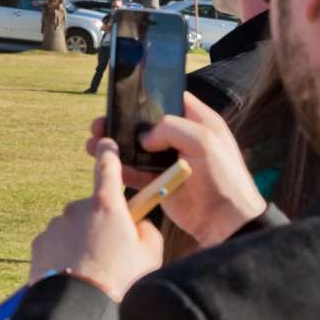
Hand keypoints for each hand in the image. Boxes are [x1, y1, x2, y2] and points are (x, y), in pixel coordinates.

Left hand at [27, 140, 162, 301]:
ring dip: (82, 243)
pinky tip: (75, 277)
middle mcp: (76, 209)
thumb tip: (138, 225)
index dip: (108, 153)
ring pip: (73, 229)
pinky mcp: (39, 244)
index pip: (107, 166)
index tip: (105, 143)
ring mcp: (55, 226)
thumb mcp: (150, 255)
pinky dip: (64, 256)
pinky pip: (56, 245)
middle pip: (92, 209)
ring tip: (93, 272)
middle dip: (101, 225)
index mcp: (107, 205)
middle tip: (112, 255)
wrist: (80, 310)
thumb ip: (146, 230)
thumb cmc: (121, 282)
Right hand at [91, 92, 265, 247]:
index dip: (148, 97)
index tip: (125, 97)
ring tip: (93, 143)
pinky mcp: (159, 183)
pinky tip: (108, 165)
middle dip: (122, 123)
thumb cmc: (224, 178)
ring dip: (116, 145)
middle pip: (145, 125)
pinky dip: (121, 169)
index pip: (170, 100)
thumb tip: (144, 138)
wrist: (225, 222)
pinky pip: (135, 172)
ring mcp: (169, 161)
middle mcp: (182, 139)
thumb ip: (171, 128)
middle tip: (101, 123)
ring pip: (136, 148)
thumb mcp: (204, 141)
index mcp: (198, 122)